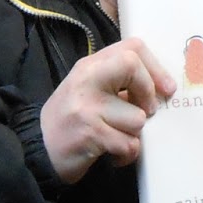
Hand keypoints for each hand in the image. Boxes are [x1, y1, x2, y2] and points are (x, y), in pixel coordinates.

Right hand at [40, 38, 175, 183]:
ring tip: (117, 137)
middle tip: (144, 113)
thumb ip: (120, 82)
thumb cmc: (71, 120)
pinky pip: (129, 144)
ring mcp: (86, 107)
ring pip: (138, 117)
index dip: (155, 67)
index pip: (132, 47)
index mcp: (90, 66)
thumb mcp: (90, 90)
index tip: (165, 89)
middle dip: (148, 95)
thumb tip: (163, 87)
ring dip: (134, 134)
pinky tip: (113, 154)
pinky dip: (127, 154)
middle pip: (132, 66)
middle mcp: (86, 80)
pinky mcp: (90, 134)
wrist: (37, 149)